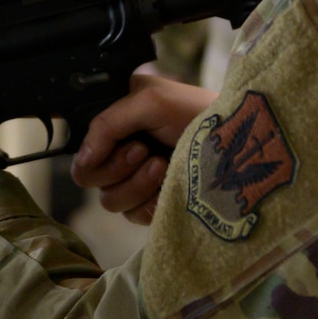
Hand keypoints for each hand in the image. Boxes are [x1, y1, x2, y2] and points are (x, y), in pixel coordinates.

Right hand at [70, 74, 215, 224]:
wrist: (236, 145)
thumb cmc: (197, 113)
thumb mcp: (149, 102)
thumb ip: (106, 124)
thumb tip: (82, 160)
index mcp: (116, 121)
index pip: (80, 147)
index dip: (91, 154)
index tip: (116, 146)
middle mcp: (121, 150)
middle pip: (89, 177)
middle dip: (117, 167)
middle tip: (144, 151)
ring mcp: (136, 179)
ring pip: (109, 200)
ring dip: (136, 184)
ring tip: (162, 166)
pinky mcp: (152, 204)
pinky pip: (132, 216)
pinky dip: (149, 203)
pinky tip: (169, 186)